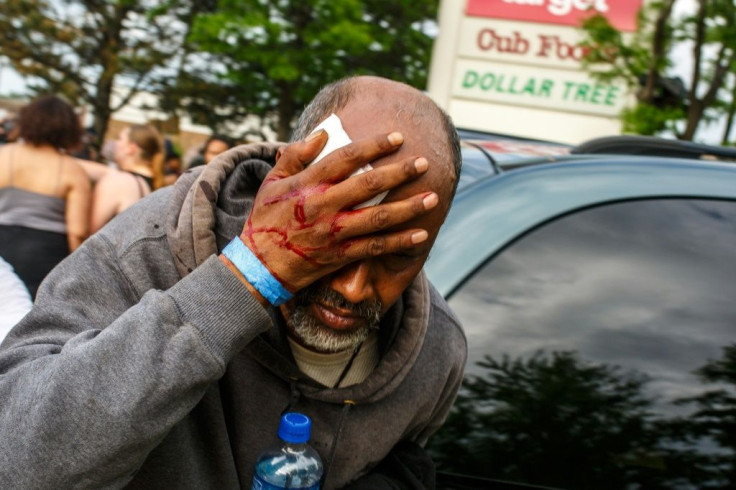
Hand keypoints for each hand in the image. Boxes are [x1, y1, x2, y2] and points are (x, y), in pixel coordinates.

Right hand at [238, 129, 437, 292]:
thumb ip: (295, 155)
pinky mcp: (340, 255)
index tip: (398, 137)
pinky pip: (375, 247)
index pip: (346, 158)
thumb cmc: (265, 219)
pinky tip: (421, 234)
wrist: (259, 266)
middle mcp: (324, 206)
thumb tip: (322, 133)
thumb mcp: (271, 181)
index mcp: (308, 184)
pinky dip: (399, 242)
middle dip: (399, 172)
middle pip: (369, 185)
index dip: (374, 145)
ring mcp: (334, 232)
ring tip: (432, 197)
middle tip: (424, 163)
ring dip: (408, 207)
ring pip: (378, 218)